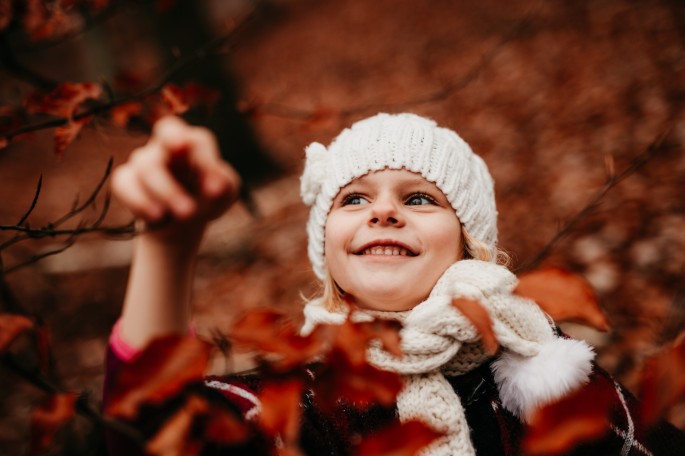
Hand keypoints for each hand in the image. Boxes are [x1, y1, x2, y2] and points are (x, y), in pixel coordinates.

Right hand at [111, 116, 240, 236]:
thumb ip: (225, 183)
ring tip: (183, 215)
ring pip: (147, 166)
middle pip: (164, 140)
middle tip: (189, 209)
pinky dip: (139, 201)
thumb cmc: (207, 196)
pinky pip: (123, 183)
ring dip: (165, 193)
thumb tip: (216, 187)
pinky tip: (156, 217)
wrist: (184, 221)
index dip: (205, 160)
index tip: (215, 190)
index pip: (195, 139)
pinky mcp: (126, 178)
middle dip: (180, 168)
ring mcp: (144, 160)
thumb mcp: (225, 192)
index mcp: (193, 143)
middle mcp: (165, 145)